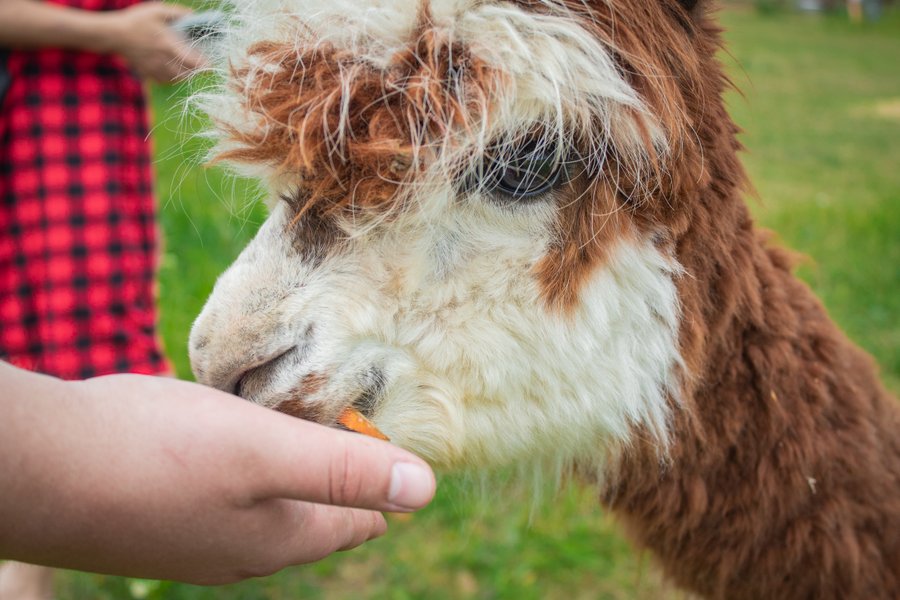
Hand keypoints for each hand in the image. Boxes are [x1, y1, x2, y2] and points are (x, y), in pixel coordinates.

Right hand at [0, 364, 435, 584]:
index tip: (388, 424)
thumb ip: (344, 471)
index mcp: (280, 539)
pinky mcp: (161, 515)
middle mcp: (243, 551)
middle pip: (318, 511)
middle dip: (343, 467)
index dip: (382, 473)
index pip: (361, 519)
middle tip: (352, 412)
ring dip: (293, 463)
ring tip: (301, 415)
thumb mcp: (265, 452)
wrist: (37, 468)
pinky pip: (227, 491)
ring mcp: (198, 538)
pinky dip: (247, 462)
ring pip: (271, 501)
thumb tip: (425, 489)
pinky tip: (234, 431)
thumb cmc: (156, 455)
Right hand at [102, 2, 206, 82]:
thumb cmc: (135, 21)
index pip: (192, 61)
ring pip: (178, 78)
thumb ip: (177, 13)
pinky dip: (173, 78)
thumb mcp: (157, 11)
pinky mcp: (148, 74)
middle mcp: (163, 60)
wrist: (113, 35)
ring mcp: (155, 69)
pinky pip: (166, 81)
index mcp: (168, 45)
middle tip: (202, 65)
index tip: (211, 65)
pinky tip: (175, 71)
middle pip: (187, 73)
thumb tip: (194, 15)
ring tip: (190, 68)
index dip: (204, 65)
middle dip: (197, 70)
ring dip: (186, 75)